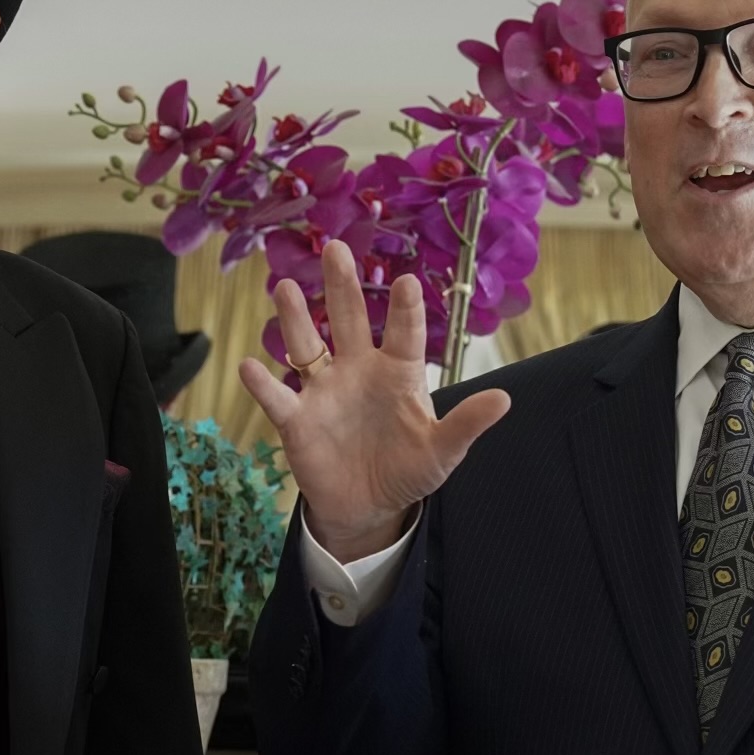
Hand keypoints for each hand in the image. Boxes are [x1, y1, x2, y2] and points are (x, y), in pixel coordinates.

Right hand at [237, 238, 510, 558]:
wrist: (368, 506)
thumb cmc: (407, 469)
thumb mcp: (442, 452)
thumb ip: (466, 424)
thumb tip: (504, 399)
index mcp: (398, 372)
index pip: (403, 334)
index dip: (404, 310)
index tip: (405, 282)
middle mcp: (358, 370)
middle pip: (348, 319)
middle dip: (342, 285)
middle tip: (335, 248)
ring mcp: (324, 391)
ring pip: (307, 345)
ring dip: (295, 318)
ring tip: (285, 287)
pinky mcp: (298, 420)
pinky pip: (278, 398)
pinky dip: (262, 384)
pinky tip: (249, 366)